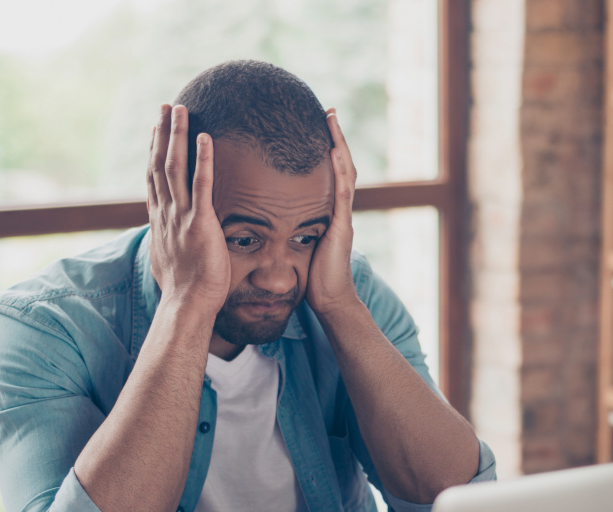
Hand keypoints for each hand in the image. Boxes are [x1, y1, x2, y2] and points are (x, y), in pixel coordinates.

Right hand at [146, 104, 229, 314]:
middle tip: (167, 106)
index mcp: (159, 220)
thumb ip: (167, 240)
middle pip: (159, 164)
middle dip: (163, 133)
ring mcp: (180, 217)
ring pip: (174, 168)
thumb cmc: (183, 288)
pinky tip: (206, 138)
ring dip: (178, 136)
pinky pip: (201, 186)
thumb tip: (162, 234)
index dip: (154, 150)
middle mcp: (165, 213)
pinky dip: (202, 160)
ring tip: (182, 110)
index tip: (157, 128)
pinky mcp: (200, 224)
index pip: (153, 177)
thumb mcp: (168, 259)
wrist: (187, 305)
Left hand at [305, 110, 360, 317]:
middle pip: (340, 166)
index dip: (324, 150)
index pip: (328, 174)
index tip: (315, 127)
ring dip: (339, 145)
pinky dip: (339, 170)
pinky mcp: (341, 226)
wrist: (328, 300)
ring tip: (332, 120)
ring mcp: (342, 216)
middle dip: (335, 138)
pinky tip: (333, 151)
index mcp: (328, 212)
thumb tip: (267, 217)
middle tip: (329, 112)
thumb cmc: (311, 278)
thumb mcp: (297, 244)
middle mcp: (338, 210)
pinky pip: (342, 193)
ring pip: (345, 172)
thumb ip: (290, 227)